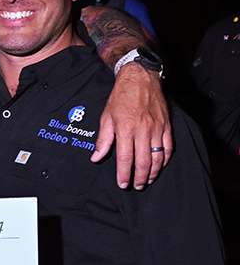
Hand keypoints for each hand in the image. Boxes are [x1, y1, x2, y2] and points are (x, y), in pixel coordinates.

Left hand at [92, 63, 171, 189]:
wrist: (140, 79)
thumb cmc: (121, 97)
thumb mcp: (106, 117)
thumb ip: (103, 140)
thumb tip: (96, 158)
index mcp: (126, 129)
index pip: (126, 158)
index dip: (124, 173)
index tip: (123, 184)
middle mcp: (143, 130)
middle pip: (143, 161)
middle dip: (140, 177)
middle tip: (136, 186)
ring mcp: (157, 128)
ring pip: (158, 156)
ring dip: (153, 171)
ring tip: (147, 180)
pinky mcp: (167, 125)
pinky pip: (168, 146)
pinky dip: (165, 159)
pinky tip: (160, 166)